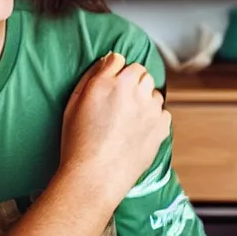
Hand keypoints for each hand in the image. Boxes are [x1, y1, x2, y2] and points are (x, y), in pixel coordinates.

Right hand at [60, 52, 170, 204]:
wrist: (94, 176)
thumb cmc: (78, 142)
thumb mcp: (73, 103)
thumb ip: (91, 77)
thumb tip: (106, 62)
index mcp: (107, 82)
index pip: (119, 59)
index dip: (113, 70)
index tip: (110, 81)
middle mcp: (132, 90)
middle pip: (140, 72)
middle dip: (131, 81)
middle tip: (119, 99)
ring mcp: (150, 108)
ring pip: (153, 90)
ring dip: (144, 97)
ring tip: (129, 116)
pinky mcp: (161, 127)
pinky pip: (162, 111)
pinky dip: (154, 116)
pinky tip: (139, 128)